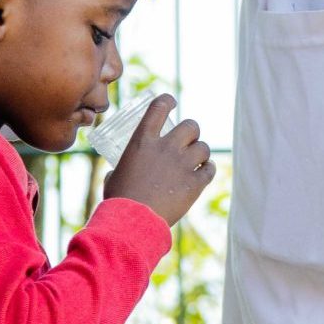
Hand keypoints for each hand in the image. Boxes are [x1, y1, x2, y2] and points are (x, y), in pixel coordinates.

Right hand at [102, 95, 214, 225]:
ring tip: (197, 161)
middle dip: (192, 132)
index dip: (167, 101)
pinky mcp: (194, 183)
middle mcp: (165, 147)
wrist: (133, 222)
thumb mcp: (114, 177)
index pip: (158, 107)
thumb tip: (115, 175)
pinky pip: (210, 170)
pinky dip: (208, 170)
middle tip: (188, 142)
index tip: (172, 101)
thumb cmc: (119, 201)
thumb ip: (119, 170)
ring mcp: (182, 164)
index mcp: (142, 141)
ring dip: (201, 153)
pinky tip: (204, 173)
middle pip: (191, 126)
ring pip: (204, 147)